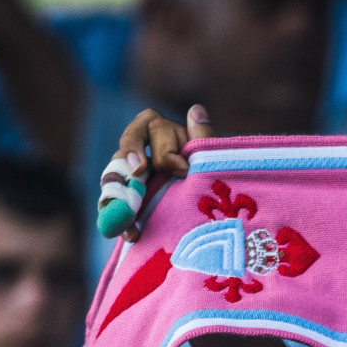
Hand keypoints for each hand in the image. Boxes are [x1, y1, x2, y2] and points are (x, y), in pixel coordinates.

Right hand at [107, 104, 213, 239]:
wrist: (230, 209)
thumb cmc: (225, 174)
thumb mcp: (218, 158)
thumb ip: (205, 139)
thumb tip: (195, 110)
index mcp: (168, 135)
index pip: (144, 127)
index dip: (136, 144)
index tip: (140, 167)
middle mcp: (150, 153)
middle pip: (123, 153)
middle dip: (122, 171)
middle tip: (129, 191)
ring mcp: (142, 179)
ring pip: (116, 180)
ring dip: (116, 197)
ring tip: (123, 219)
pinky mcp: (139, 203)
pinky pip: (121, 209)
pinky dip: (124, 222)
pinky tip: (133, 235)